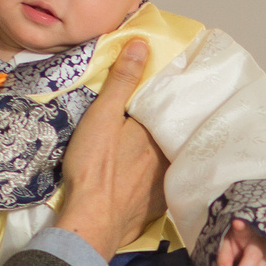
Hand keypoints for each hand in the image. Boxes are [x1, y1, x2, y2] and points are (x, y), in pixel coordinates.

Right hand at [52, 40, 166, 255]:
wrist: (93, 221)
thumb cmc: (95, 166)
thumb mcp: (102, 116)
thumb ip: (122, 82)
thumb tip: (142, 45)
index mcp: (156, 133)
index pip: (170, 111)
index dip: (169, 101)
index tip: (172, 91)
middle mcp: (168, 158)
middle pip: (172, 136)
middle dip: (171, 128)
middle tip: (166, 119)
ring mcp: (165, 184)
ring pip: (171, 161)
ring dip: (167, 154)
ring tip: (162, 145)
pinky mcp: (156, 207)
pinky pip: (164, 187)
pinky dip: (160, 180)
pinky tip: (154, 178)